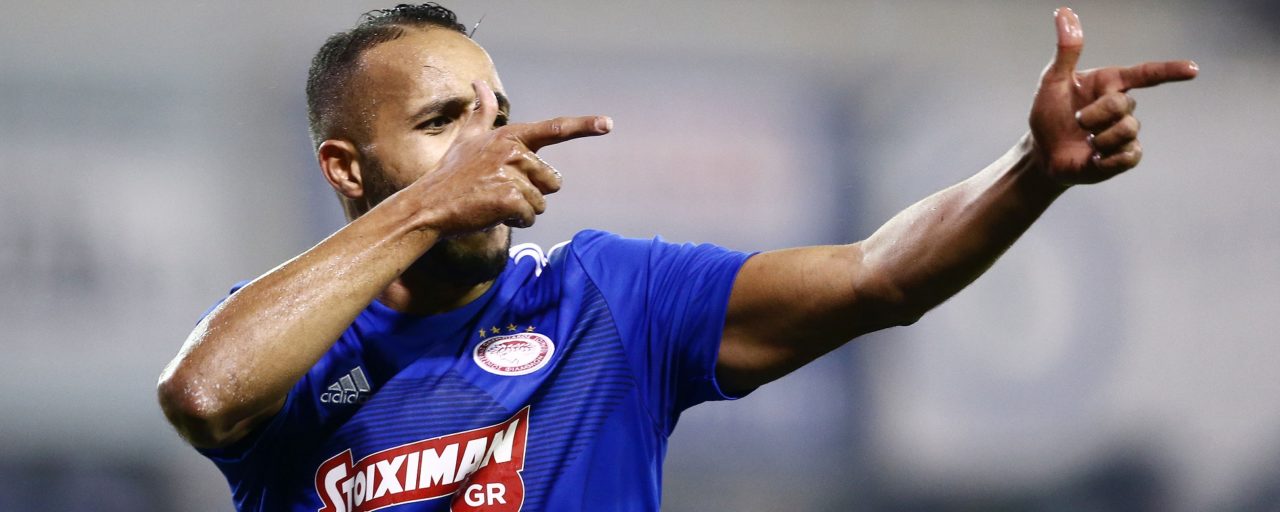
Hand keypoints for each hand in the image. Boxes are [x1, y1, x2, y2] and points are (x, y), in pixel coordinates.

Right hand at [412, 80, 611, 233]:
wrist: (429, 205)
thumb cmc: (453, 174)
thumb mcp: (468, 139)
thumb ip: (482, 113)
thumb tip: (481, 84)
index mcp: (510, 136)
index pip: (554, 129)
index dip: (584, 125)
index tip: (608, 124)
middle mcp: (513, 150)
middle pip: (552, 181)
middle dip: (532, 192)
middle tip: (498, 190)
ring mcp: (511, 173)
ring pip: (541, 202)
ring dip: (522, 209)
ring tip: (492, 201)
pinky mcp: (510, 196)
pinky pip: (531, 217)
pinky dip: (516, 222)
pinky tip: (492, 213)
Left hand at [1029, 7, 1196, 184]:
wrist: (1043, 153)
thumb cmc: (1049, 113)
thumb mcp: (1053, 80)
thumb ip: (1066, 50)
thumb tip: (1064, 12)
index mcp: (1110, 83)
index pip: (1146, 74)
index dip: (1169, 71)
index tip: (1193, 69)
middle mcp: (1123, 105)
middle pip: (1123, 105)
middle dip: (1095, 114)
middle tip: (1078, 121)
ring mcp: (1126, 132)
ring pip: (1127, 130)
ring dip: (1099, 137)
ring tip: (1086, 141)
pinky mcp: (1125, 157)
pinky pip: (1128, 156)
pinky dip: (1108, 159)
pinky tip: (1094, 158)